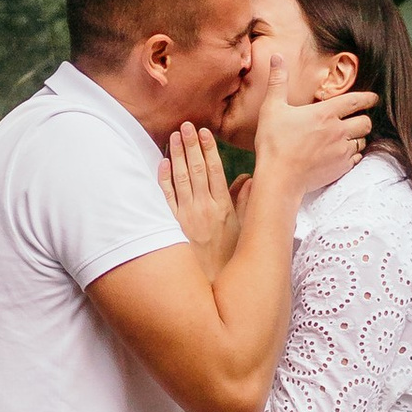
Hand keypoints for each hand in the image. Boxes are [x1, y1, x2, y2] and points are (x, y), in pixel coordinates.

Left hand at [160, 121, 240, 272]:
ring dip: (178, 155)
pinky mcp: (171, 225)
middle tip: (186, 124)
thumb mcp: (243, 230)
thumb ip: (245, 202)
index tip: (205, 132)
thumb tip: (248, 178)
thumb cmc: (228, 257)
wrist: (209, 287)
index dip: (209, 149)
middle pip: (196, 170)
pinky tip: (163, 162)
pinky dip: (164, 179)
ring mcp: (185, 216)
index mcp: (222, 208)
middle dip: (191, 145)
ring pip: (180, 179)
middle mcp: (204, 209)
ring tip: (174, 136)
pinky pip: (165, 198)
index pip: (215, 171)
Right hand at [252, 81, 374, 201]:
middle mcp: (338, 131)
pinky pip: (356, 159)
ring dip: (358, 138)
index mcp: (325, 113)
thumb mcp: (272, 108)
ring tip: (349, 137)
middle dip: (364, 120)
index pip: (355, 101)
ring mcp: (341, 151)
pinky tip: (342, 154)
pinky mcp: (340, 168)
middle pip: (365, 122)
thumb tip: (277, 57)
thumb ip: (278, 81)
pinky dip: (353, 155)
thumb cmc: (274, 143)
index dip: (368, 98)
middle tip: (358, 119)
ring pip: (362, 141)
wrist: (279, 178)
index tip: (374, 98)